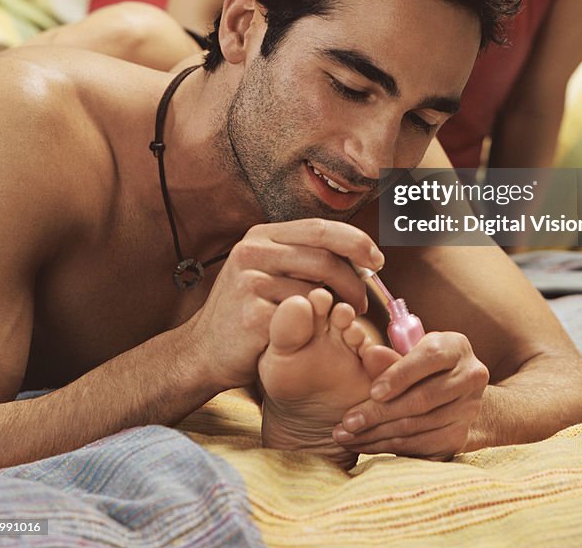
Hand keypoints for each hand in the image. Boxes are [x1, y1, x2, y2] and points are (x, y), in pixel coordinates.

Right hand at [184, 218, 383, 390]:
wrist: (204, 352)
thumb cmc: (249, 312)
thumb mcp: (269, 272)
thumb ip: (303, 258)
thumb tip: (360, 252)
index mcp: (261, 236)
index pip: (320, 228)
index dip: (355, 241)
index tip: (378, 260)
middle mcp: (252, 251)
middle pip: (322, 257)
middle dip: (354, 280)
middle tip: (364, 302)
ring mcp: (249, 282)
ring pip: (316, 289)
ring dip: (340, 308)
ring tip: (345, 321)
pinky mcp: (251, 315)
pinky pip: (301, 318)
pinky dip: (317, 327)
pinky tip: (319, 336)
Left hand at [331, 331, 488, 459]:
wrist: (461, 394)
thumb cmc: (425, 366)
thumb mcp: (412, 353)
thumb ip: (391, 358)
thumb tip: (369, 355)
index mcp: (455, 347)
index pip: (430, 358)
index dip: (400, 375)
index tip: (373, 392)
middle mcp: (469, 377)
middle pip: (423, 399)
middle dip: (380, 412)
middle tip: (347, 422)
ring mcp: (468, 410)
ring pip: (419, 427)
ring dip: (378, 435)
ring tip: (347, 437)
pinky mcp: (460, 437)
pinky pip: (421, 446)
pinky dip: (390, 448)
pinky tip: (366, 445)